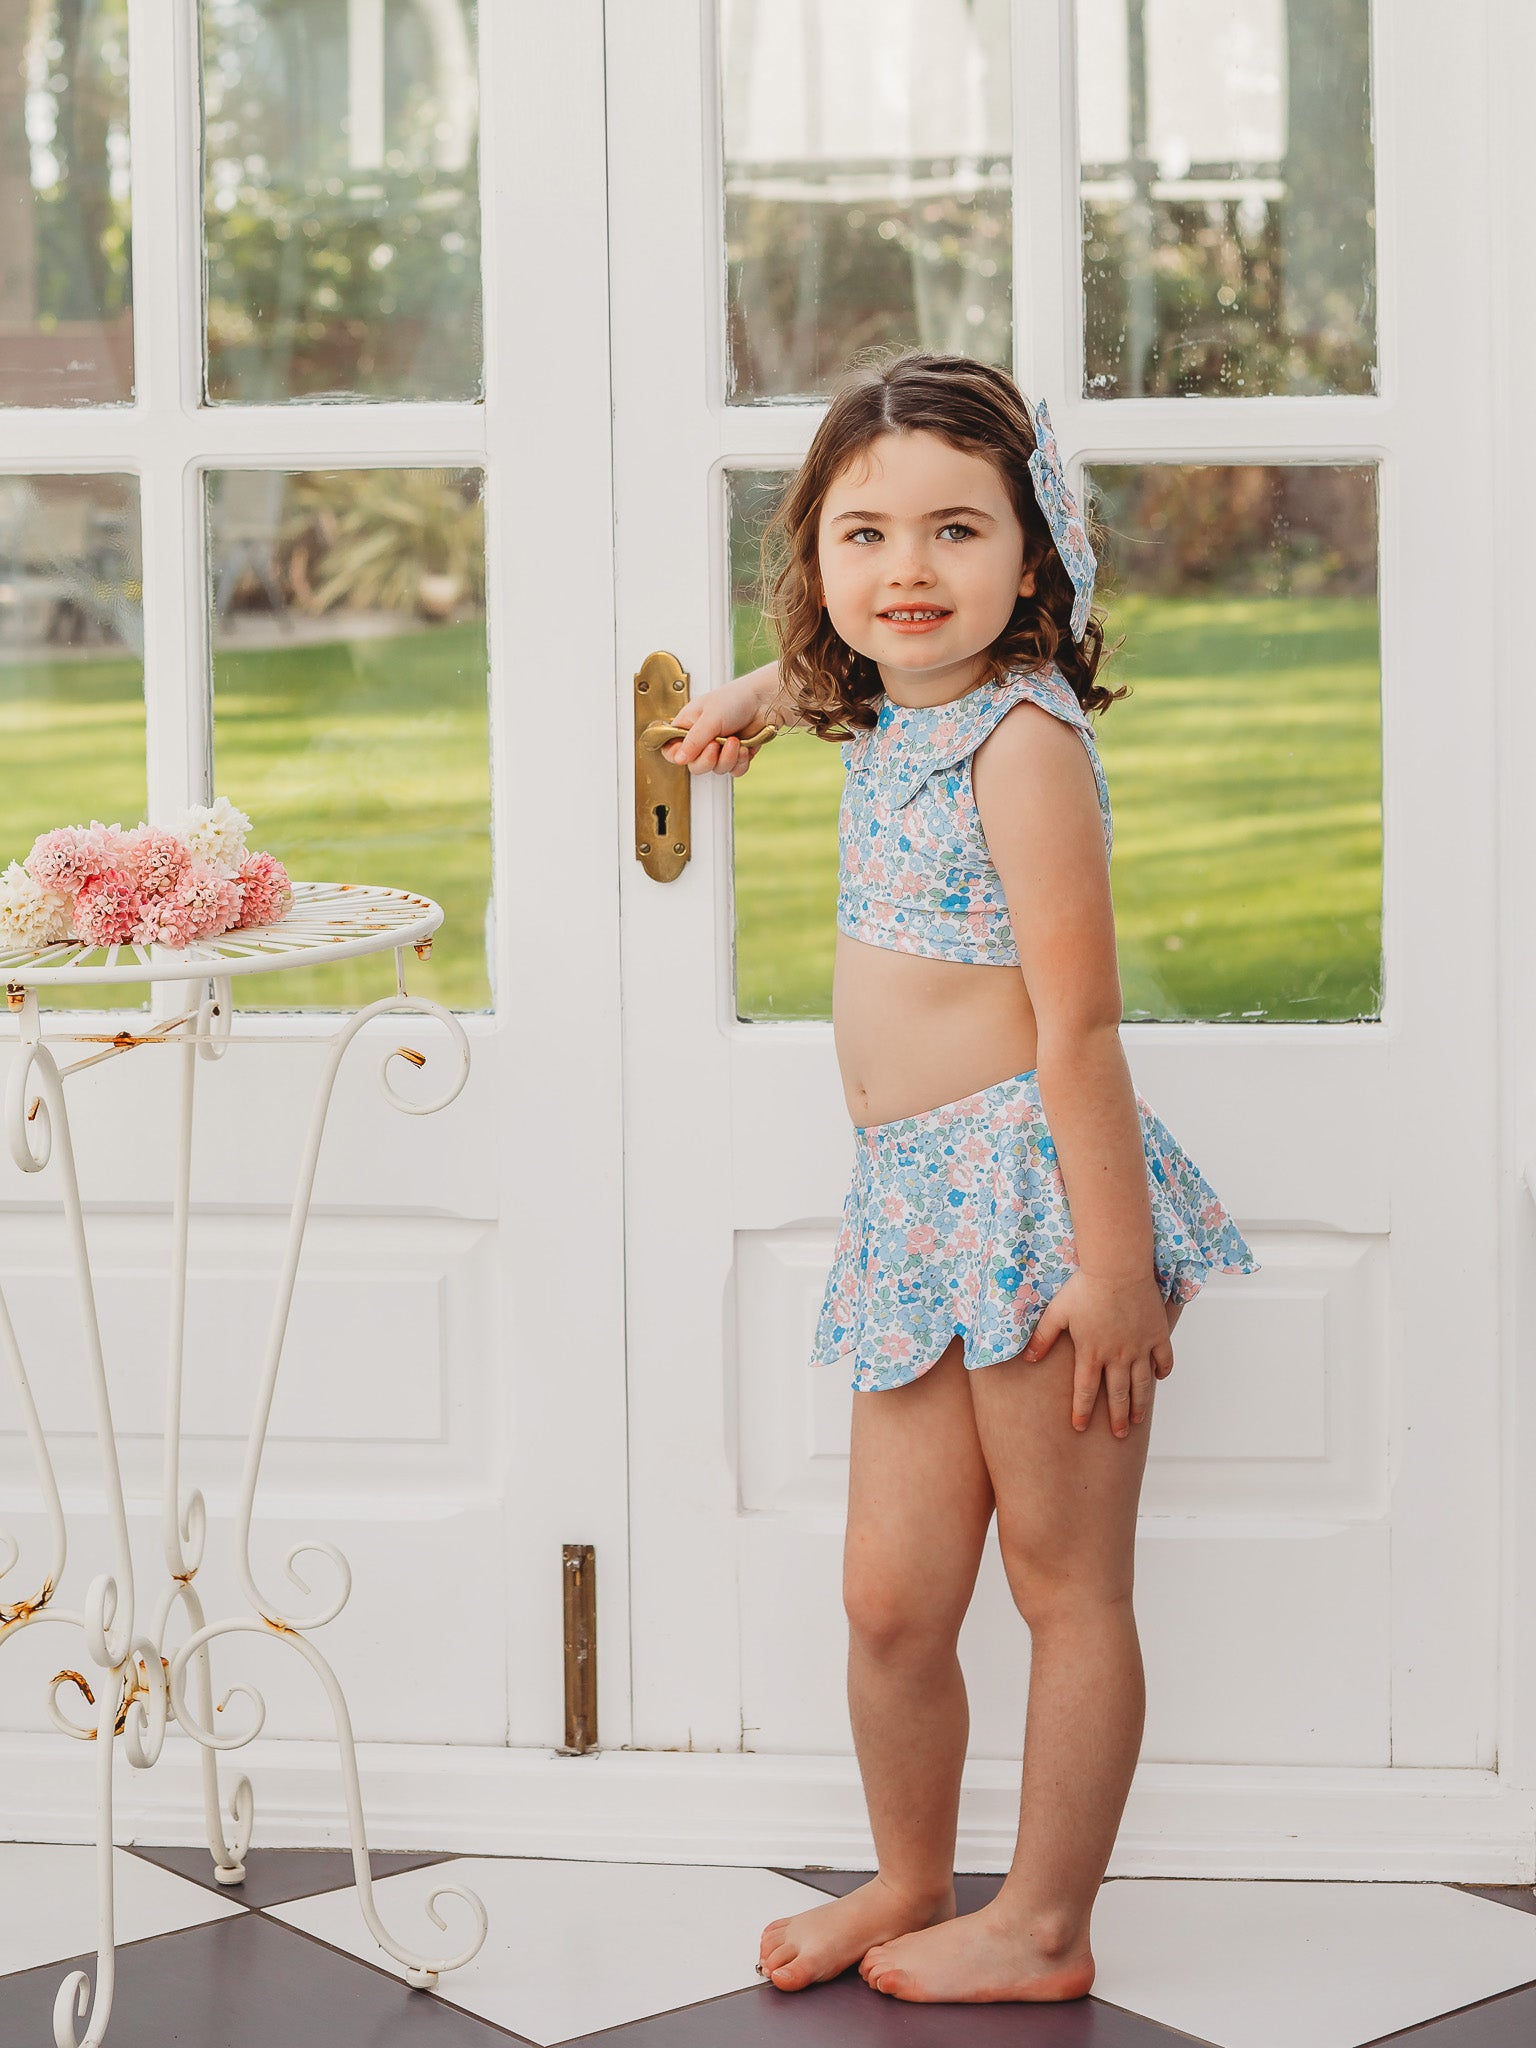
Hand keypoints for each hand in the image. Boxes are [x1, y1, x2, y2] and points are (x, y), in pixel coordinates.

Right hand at [661, 674, 774, 777]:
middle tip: (716, 745)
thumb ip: (693, 741)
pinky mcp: (737, 755)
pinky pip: (734, 770)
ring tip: (736, 741)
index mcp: (688, 725)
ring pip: (716, 769)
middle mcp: (702, 739)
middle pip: (695, 766)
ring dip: (728, 758)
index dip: (677, 756)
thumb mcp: (710, 718)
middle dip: (708, 760)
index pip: (671, 749)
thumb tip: (678, 760)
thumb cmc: (736, 699)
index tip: (687, 754)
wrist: (766, 701)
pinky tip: (745, 748)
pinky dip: (740, 762)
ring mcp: (720, 748)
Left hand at [1020, 1269, 1173, 1437]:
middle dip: (1117, 1418)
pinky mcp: (1157, 1333)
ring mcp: (1140, 1346)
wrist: (1118, 1267)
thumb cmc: (1084, 1286)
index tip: (1079, 1427)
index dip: (1082, 1411)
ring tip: (1138, 1420)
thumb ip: (1043, 1337)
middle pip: (1118, 1395)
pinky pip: (1164, 1359)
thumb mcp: (1057, 1312)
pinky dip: (1163, 1371)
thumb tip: (1028, 1359)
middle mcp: (1117, 1355)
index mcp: (1091, 1352)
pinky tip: (1159, 1379)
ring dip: (1140, 1404)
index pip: (1085, 1390)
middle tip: (1119, 1435)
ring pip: (1142, 1384)